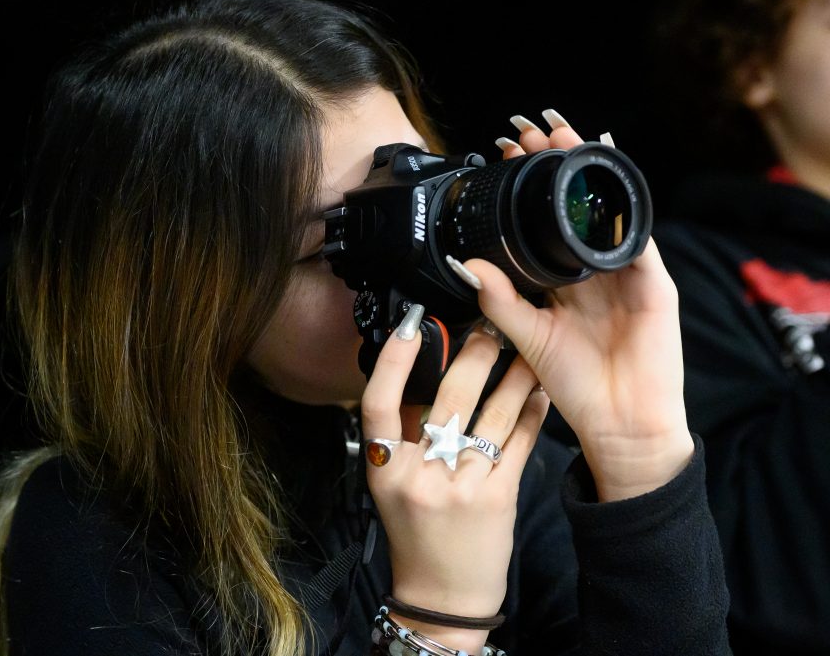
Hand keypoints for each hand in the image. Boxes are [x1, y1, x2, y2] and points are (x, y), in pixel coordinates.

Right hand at [361, 306, 550, 651]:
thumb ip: (401, 438)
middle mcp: (419, 476)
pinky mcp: (497, 498)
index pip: (379, 403)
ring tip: (527, 350)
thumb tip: (422, 374)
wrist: (443, 596)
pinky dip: (530, 413)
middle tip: (491, 326)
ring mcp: (459, 487)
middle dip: (475, 354)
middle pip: (448, 398)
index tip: (413, 321)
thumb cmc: (416, 534)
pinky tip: (538, 394)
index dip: (394, 359)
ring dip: (514, 376)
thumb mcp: (392, 486)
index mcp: (383, 470)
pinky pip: (518, 442)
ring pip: (491, 414)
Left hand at [474, 109, 693, 501]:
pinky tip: (609, 183)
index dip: (526, 185)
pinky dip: (625, 212)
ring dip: (590, 174)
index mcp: (561, 280)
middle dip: (557, 164)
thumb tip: (465, 264)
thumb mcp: (527, 337)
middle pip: (574, 204)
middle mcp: (591, 270)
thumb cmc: (575, 386)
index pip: (541, 220)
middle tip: (533, 130)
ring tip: (568, 139)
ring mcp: (624, 273)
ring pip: (607, 210)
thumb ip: (499, 300)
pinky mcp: (653, 284)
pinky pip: (639, 240)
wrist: (620, 423)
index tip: (503, 153)